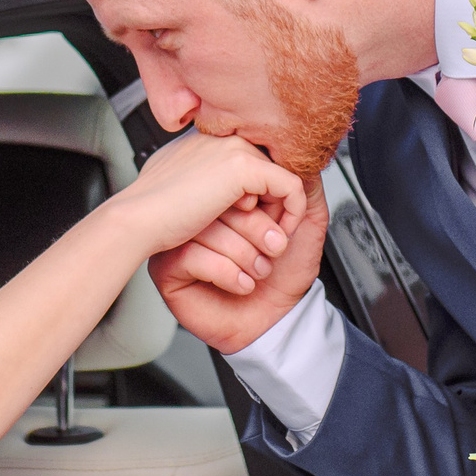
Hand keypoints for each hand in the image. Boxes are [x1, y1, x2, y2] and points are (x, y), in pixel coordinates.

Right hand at [103, 130, 307, 263]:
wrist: (135, 226)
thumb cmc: (153, 217)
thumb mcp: (190, 193)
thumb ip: (214, 183)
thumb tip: (244, 192)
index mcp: (206, 143)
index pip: (254, 162)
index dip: (263, 199)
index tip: (261, 229)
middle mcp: (220, 140)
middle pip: (272, 172)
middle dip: (277, 212)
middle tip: (272, 245)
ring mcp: (231, 148)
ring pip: (281, 182)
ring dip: (280, 221)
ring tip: (269, 250)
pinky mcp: (241, 165)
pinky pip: (291, 188)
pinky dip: (291, 216)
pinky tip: (276, 241)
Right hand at [152, 175, 329, 353]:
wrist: (276, 320)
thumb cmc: (283, 273)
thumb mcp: (308, 219)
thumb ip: (304, 183)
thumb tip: (292, 155)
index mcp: (224, 189)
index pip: (239, 173)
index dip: (264, 203)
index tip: (279, 223)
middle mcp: (196, 207)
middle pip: (224, 199)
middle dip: (261, 232)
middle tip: (273, 251)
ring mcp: (178, 236)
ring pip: (210, 228)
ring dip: (247, 257)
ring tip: (257, 270)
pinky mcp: (167, 265)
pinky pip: (195, 256)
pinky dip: (229, 274)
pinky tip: (239, 283)